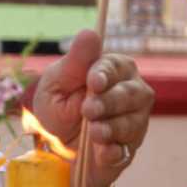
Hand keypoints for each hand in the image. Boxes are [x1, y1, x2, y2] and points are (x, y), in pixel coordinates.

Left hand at [33, 30, 153, 186]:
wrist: (52, 148)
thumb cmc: (56, 108)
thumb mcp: (56, 83)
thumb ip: (74, 62)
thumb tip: (90, 33)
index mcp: (113, 70)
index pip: (116, 67)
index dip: (105, 74)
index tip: (93, 82)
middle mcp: (131, 93)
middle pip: (132, 94)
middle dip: (109, 102)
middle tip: (88, 110)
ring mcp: (134, 121)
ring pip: (133, 122)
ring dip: (111, 127)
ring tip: (93, 132)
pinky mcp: (129, 148)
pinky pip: (127, 149)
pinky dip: (113, 151)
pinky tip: (102, 152)